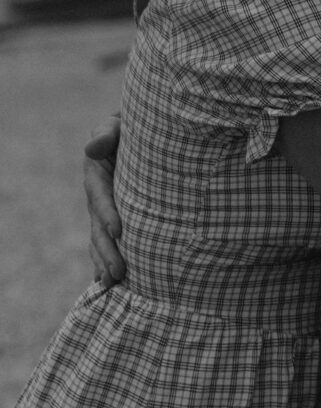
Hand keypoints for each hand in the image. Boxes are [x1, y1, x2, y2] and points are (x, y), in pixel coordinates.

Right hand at [84, 114, 125, 286]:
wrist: (141, 135)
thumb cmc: (130, 127)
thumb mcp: (116, 124)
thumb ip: (106, 133)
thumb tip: (92, 148)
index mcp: (97, 175)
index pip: (101, 197)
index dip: (107, 213)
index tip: (119, 230)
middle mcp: (97, 197)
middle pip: (99, 228)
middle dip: (108, 250)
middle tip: (119, 272)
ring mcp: (104, 211)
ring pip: (101, 240)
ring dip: (106, 262)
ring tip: (114, 283)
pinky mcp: (115, 219)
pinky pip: (108, 243)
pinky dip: (106, 263)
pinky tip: (110, 284)